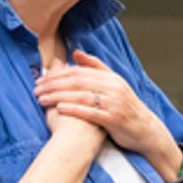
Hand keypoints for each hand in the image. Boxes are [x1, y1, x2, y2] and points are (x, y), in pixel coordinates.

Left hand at [34, 52, 169, 161]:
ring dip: (58, 97)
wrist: (146, 130)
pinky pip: (90, 112)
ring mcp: (114, 103)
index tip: (41, 79)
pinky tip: (59, 109)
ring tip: (41, 99)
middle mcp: (113, 87)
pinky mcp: (114, 119)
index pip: (78, 72)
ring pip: (81, 96)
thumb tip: (75, 52)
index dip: (57, 74)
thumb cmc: (125, 108)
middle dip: (54, 85)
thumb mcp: (113, 84)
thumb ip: (95, 68)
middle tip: (36, 89)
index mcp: (111, 78)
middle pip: (77, 82)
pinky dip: (74, 109)